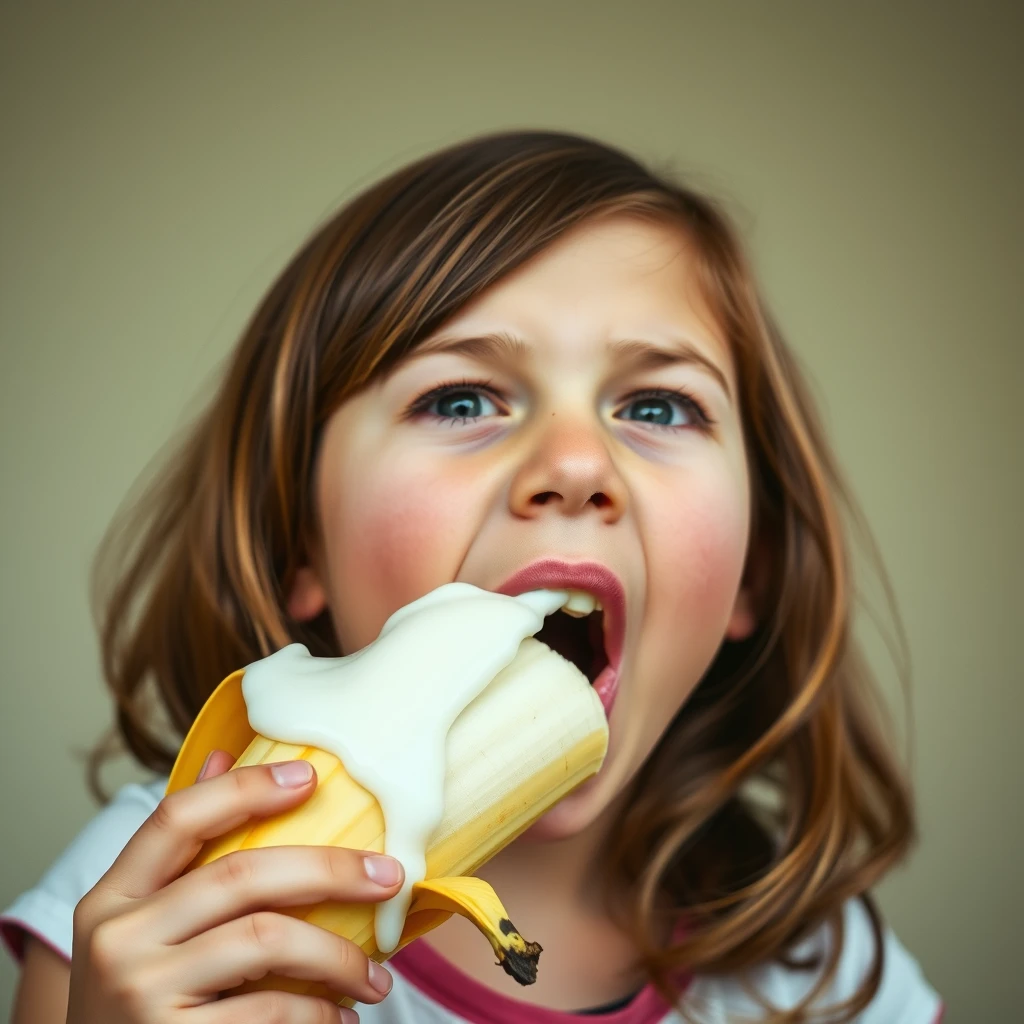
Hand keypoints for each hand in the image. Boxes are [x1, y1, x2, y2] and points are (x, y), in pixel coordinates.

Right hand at [66, 751, 402, 1022]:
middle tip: (391, 877)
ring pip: (267, 939)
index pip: (176, 817)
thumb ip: (183, 852)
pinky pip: (270, 1010)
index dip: (245, 788)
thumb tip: (224, 756)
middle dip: (331, 868)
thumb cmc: (141, 1002)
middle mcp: (117, 940)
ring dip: (340, 955)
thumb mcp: (143, 927)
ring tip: (376, 977)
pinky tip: (341, 1016)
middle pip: (241, 874)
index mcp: (110, 898)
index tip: (311, 776)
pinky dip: (319, 1012)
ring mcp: (140, 993)